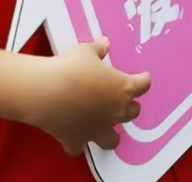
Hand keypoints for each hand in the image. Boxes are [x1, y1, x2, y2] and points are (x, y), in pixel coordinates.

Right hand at [24, 39, 149, 154]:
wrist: (47, 92)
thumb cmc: (72, 68)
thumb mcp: (86, 52)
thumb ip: (98, 50)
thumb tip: (104, 43)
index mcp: (123, 88)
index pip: (143, 85)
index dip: (143, 80)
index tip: (142, 77)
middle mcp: (115, 112)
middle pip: (133, 113)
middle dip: (129, 106)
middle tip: (119, 99)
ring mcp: (97, 129)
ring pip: (113, 140)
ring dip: (111, 134)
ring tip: (104, 127)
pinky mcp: (76, 140)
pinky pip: (79, 148)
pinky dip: (77, 144)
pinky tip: (74, 138)